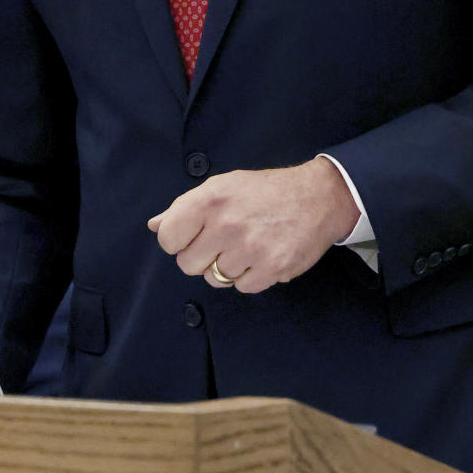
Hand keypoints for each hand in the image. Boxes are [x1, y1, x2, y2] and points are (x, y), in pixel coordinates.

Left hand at [147, 157, 359, 293]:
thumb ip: (186, 207)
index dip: (177, 241)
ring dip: (227, 267)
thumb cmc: (266, 190)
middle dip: (202, 256)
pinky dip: (250, 276)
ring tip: (246, 245)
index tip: (192, 236)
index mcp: (211, 198)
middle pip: (188, 264)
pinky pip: (242, 287)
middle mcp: (227, 223)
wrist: (317, 197)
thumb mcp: (224, 185)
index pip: (168, 237)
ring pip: (215, 279)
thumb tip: (154, 225)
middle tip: (223, 240)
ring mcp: (249, 248)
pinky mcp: (270, 269)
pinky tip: (261, 255)